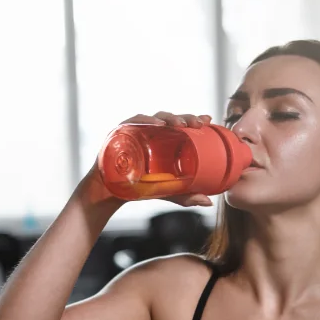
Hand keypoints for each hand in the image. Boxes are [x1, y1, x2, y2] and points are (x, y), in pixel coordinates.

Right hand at [74, 112, 215, 207]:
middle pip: (170, 119)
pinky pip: (134, 122)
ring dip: (169, 118)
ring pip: (155, 118)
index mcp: (162, 140)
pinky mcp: (121, 132)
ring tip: (181, 124)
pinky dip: (146, 121)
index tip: (208, 119)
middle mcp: (150, 132)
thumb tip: (208, 202)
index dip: (194, 119)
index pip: (180, 125)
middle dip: (185, 117)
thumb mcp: (166, 191)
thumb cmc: (139, 187)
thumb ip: (186, 196)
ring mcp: (136, 130)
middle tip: (198, 124)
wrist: (111, 193)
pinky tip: (158, 126)